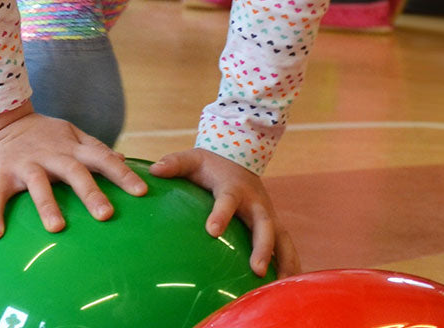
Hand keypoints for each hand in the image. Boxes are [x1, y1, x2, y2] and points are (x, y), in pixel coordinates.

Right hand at [0, 103, 147, 239]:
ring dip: (47, 205)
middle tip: (106, 215)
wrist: (2, 122)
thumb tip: (124, 160)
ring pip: (38, 184)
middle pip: (74, 172)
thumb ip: (96, 149)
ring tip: (57, 228)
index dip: (122, 174)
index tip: (141, 192)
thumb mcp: (72, 136)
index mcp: (71, 149)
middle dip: (90, 193)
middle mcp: (51, 156)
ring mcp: (25, 164)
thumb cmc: (44, 135)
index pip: (102, 159)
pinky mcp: (1, 174)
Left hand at [150, 148, 299, 277]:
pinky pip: (285, 246)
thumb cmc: (210, 164)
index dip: (221, 214)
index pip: (227, 200)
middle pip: (263, 224)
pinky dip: (289, 264)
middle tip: (257, 269)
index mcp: (232, 187)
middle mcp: (254, 202)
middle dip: (262, 247)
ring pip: (281, 238)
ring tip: (282, 285)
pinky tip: (285, 287)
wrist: (238, 157)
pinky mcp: (273, 224)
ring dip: (284, 260)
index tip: (212, 231)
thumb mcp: (191, 159)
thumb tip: (154, 170)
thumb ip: (173, 164)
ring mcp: (267, 214)